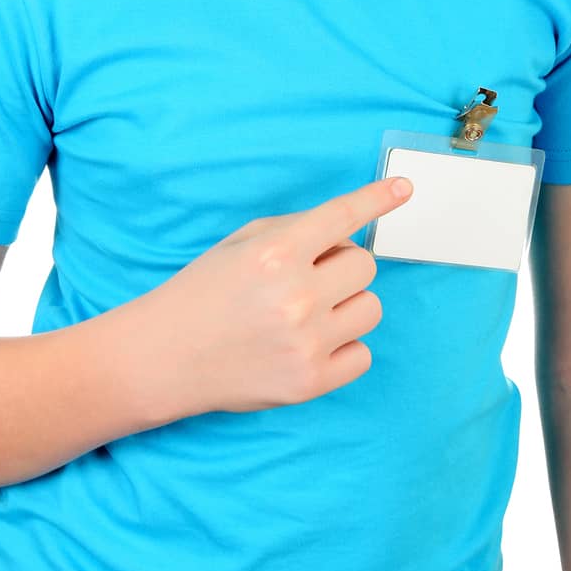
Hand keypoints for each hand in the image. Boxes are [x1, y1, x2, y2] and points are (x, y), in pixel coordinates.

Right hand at [150, 176, 413, 416]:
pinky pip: (363, 354)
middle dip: (344, 266)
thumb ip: (294, 231)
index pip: (342, 216)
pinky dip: (344, 347)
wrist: (165, 356)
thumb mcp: (241, 243)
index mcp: (276, 253)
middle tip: (312, 277)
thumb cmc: (204, 292)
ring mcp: (307, 342)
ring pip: (372, 309)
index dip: (377, 199)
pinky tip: (311, 344)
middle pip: (366, 265)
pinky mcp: (311, 381)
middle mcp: (296, 296)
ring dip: (348, 305)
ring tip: (311, 313)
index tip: (405, 188)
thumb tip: (347, 229)